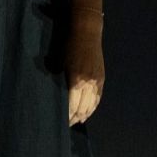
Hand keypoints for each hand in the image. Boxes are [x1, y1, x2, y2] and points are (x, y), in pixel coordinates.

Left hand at [65, 9, 104, 125]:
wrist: (86, 32)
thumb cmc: (68, 46)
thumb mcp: (58, 63)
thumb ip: (58, 81)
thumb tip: (54, 94)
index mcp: (76, 80)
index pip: (72, 106)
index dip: (67, 116)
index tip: (60, 122)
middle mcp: (88, 83)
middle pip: (83, 108)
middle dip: (74, 118)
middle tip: (67, 124)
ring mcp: (97, 81)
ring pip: (92, 105)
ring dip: (85, 114)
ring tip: (77, 121)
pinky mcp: (102, 78)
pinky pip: (98, 97)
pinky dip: (93, 107)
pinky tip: (88, 112)